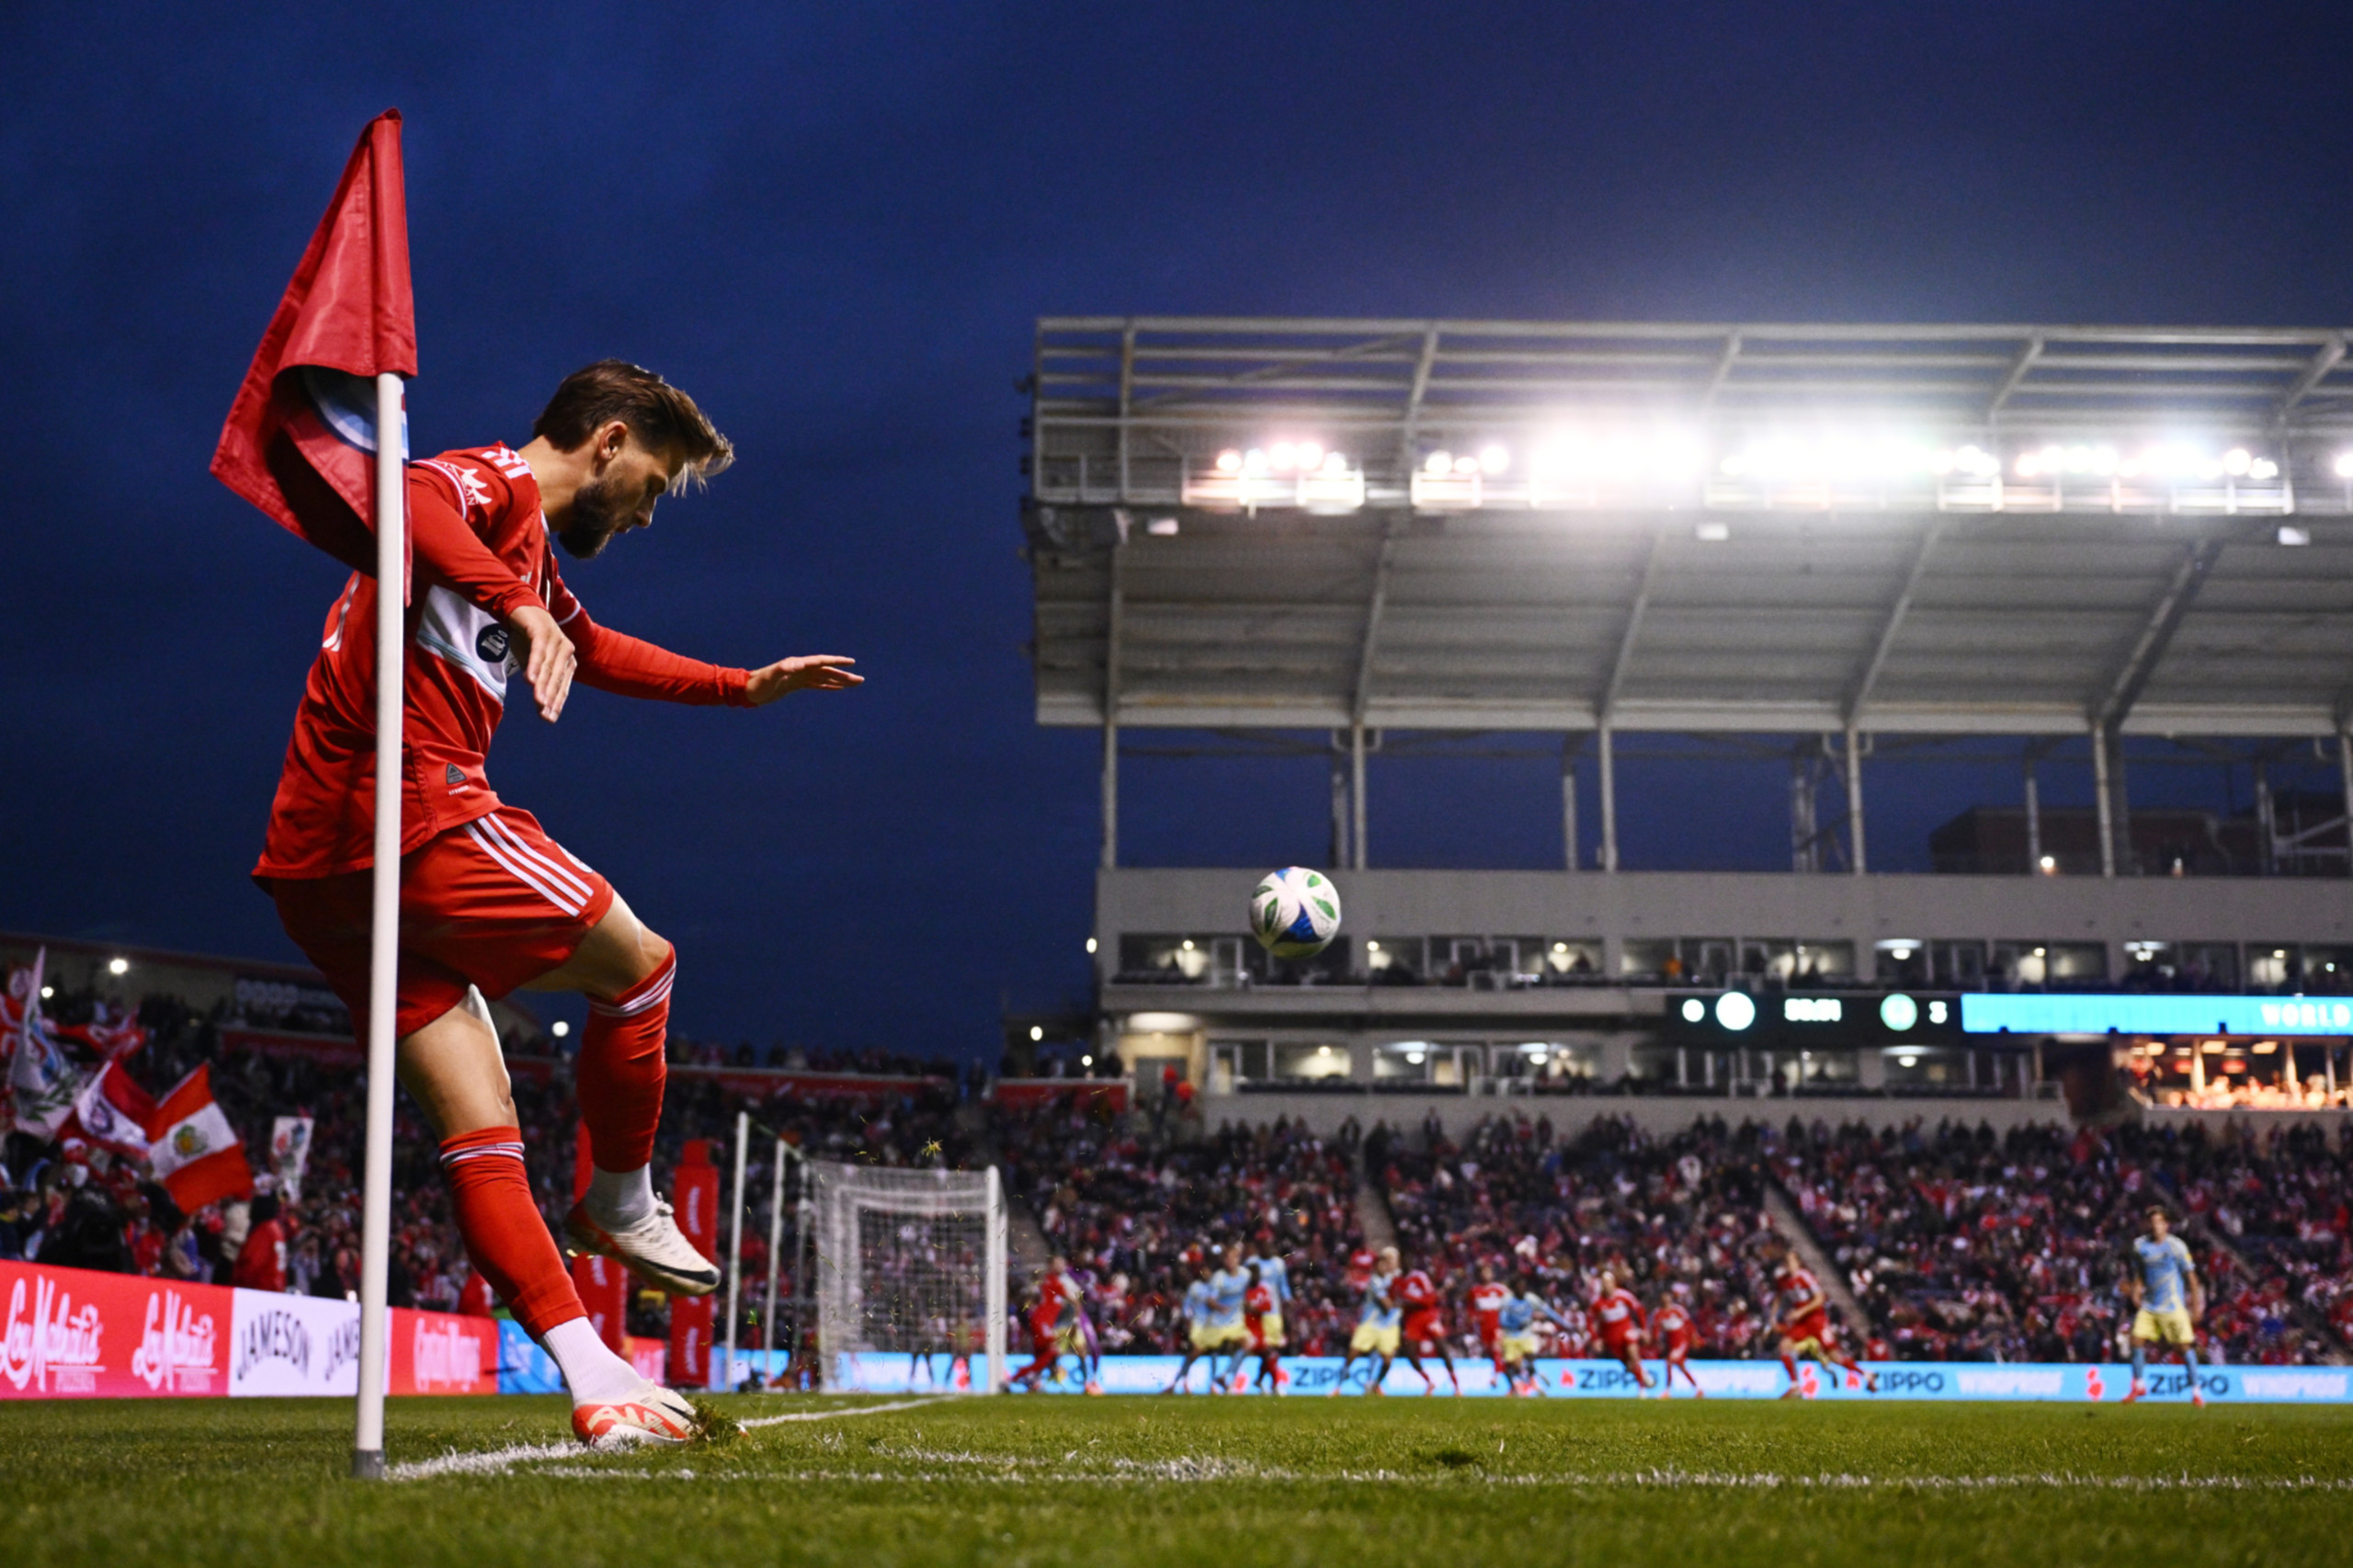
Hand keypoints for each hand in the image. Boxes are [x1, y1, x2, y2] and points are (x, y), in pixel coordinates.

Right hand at [508, 605, 574, 721]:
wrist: (520, 609)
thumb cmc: (529, 639)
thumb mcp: (534, 663)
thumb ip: (539, 682)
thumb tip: (542, 706)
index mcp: (567, 660)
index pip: (562, 686)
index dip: (556, 703)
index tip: (549, 719)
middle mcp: (566, 650)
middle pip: (556, 679)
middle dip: (550, 699)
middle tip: (544, 715)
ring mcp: (555, 639)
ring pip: (548, 668)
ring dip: (543, 686)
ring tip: (539, 703)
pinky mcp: (542, 631)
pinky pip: (538, 651)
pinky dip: (534, 666)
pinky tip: (529, 681)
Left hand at [745, 654, 861, 706]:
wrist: (747, 691)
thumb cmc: (758, 684)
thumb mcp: (770, 677)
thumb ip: (782, 670)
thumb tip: (796, 664)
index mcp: (797, 664)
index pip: (821, 662)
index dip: (837, 661)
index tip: (851, 662)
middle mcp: (800, 668)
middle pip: (827, 671)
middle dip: (844, 675)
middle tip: (860, 680)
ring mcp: (799, 677)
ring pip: (824, 678)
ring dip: (839, 681)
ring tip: (854, 684)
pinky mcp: (796, 685)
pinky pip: (816, 685)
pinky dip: (828, 686)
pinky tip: (838, 689)